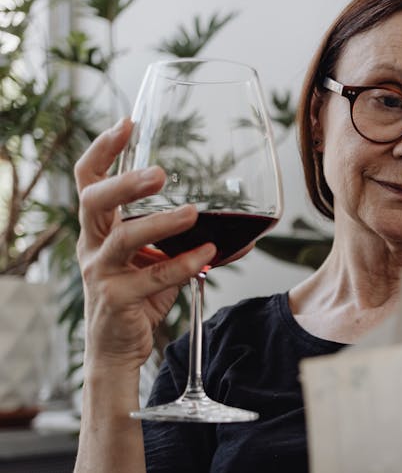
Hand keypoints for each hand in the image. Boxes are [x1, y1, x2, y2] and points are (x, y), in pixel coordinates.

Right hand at [75, 118, 215, 372]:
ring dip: (160, 222)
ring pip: (123, 239)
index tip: (127, 123)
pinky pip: (152, 277)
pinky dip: (183, 263)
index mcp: (98, 228)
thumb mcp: (155, 262)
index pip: (88, 179)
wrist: (118, 349)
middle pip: (94, 202)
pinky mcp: (117, 300)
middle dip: (125, 182)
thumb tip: (241, 233)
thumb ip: (184, 243)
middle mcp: (92, 246)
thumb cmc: (136, 298)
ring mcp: (101, 273)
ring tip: (193, 212)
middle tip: (160, 173)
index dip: (103, 150)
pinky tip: (209, 253)